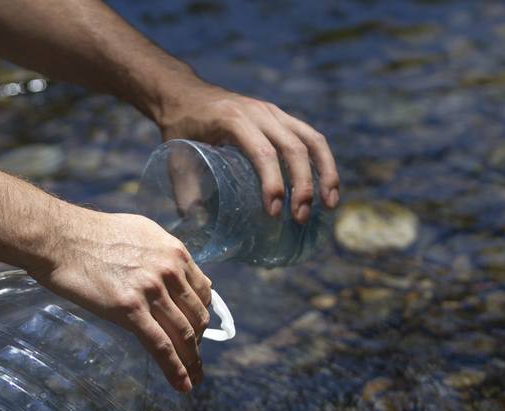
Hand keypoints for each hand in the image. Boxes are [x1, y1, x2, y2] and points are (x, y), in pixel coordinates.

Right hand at [27, 207, 211, 392]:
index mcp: (174, 251)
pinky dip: (176, 369)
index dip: (201, 315)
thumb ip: (161, 254)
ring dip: (192, 360)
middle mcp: (170, 269)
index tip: (197, 329)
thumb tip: (172, 271)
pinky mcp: (130, 309)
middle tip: (193, 357)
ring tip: (194, 377)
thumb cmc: (92, 233)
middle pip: (197, 316)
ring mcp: (151, 290)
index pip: (203, 291)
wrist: (60, 237)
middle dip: (198, 340)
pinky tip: (183, 385)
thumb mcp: (141, 232)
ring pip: (184, 334)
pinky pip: (161, 346)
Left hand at [157, 83, 339, 223]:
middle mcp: (259, 112)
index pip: (262, 152)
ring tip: (329, 205)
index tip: (275, 213)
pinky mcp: (282, 118)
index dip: (273, 183)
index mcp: (233, 120)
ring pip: (312, 140)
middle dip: (302, 186)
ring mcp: (274, 113)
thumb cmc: (179, 126)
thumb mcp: (175, 157)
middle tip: (300, 219)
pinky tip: (328, 187)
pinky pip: (311, 138)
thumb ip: (186, 191)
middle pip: (293, 148)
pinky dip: (324, 162)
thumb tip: (198, 225)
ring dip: (325, 173)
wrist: (183, 92)